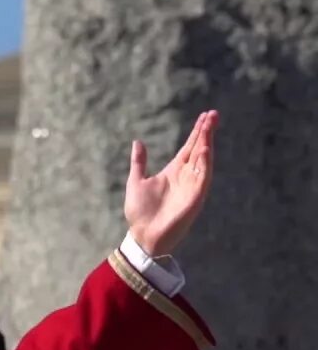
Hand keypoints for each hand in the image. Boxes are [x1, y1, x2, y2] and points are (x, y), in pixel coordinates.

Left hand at [124, 110, 216, 256]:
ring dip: (206, 143)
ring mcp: (192, 186)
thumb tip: (137, 142)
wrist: (143, 235)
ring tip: (209, 126)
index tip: (205, 116)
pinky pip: (202, 178)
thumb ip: (139, 162)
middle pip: (199, 150)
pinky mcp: (195, 198)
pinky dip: (204, 164)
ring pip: (203, 160)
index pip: (189, 147)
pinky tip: (205, 150)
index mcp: (173, 171)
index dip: (197, 132)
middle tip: (213, 114)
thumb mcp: (136, 181)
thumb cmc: (140, 212)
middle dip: (206, 132)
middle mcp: (185, 177)